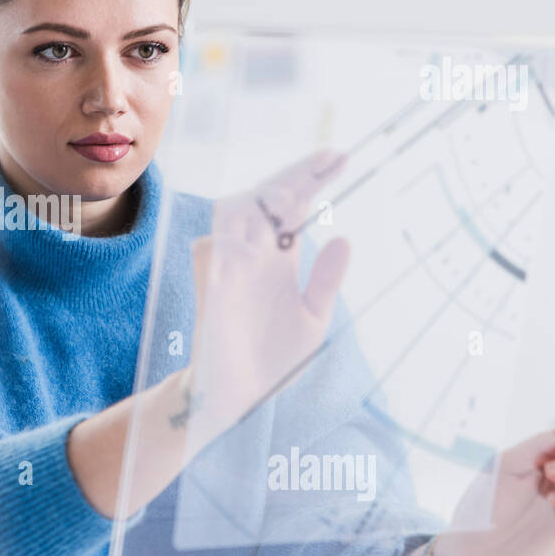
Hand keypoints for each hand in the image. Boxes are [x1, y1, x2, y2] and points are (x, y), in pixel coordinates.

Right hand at [186, 148, 350, 446]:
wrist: (237, 398)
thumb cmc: (272, 360)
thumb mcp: (312, 318)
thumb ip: (326, 280)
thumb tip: (343, 237)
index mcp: (278, 260)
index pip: (293, 207)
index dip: (312, 179)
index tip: (341, 157)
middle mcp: (253, 257)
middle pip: (267, 201)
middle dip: (296, 177)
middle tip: (329, 160)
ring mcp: (230, 271)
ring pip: (235, 215)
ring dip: (263, 200)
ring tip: (297, 193)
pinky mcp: (211, 292)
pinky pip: (212, 253)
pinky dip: (230, 239)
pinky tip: (259, 233)